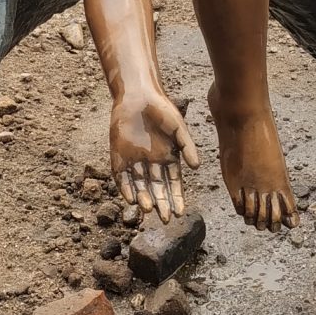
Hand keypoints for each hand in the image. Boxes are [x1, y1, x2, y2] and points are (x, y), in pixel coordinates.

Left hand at [109, 89, 198, 218]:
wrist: (138, 95)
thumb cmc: (161, 109)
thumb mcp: (179, 128)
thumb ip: (187, 147)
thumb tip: (196, 167)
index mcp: (168, 158)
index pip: (173, 184)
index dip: (176, 198)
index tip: (179, 213)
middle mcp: (151, 163)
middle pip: (157, 189)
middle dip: (161, 204)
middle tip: (164, 219)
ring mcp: (134, 161)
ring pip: (140, 185)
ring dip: (144, 198)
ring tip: (149, 210)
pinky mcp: (119, 156)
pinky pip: (122, 177)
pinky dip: (126, 188)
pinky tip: (131, 199)